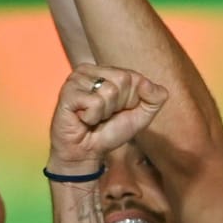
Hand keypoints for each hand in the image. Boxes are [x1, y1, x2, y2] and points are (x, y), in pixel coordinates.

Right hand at [48, 65, 169, 171]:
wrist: (87, 152)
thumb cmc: (111, 130)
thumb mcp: (142, 115)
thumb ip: (155, 98)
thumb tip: (149, 83)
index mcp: (107, 71)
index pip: (135, 76)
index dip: (132, 99)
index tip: (118, 110)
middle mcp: (90, 70)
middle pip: (123, 80)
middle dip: (118, 104)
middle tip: (104, 114)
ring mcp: (76, 79)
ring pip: (109, 91)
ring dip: (104, 112)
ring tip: (93, 116)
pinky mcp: (67, 92)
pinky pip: (94, 102)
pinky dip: (92, 117)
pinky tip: (83, 118)